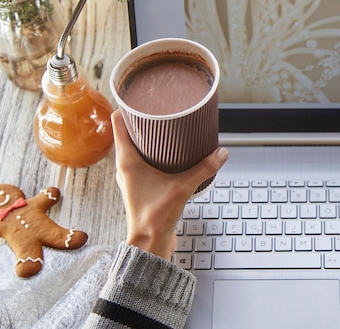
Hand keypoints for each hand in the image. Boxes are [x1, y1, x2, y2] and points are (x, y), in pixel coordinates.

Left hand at [111, 110, 227, 259]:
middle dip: (142, 119)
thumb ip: (203, 169)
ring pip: (135, 147)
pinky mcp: (140, 185)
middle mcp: (125, 166)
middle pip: (127, 133)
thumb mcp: (182, 188)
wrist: (149, 243)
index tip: (139, 96)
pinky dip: (153, 152)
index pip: (118, 124)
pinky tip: (169, 152)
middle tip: (159, 108)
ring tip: (165, 126)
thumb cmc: (154, 217)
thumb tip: (221, 152)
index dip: (127, 106)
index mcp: (126, 161)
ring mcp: (131, 177)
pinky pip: (143, 161)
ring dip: (147, 136)